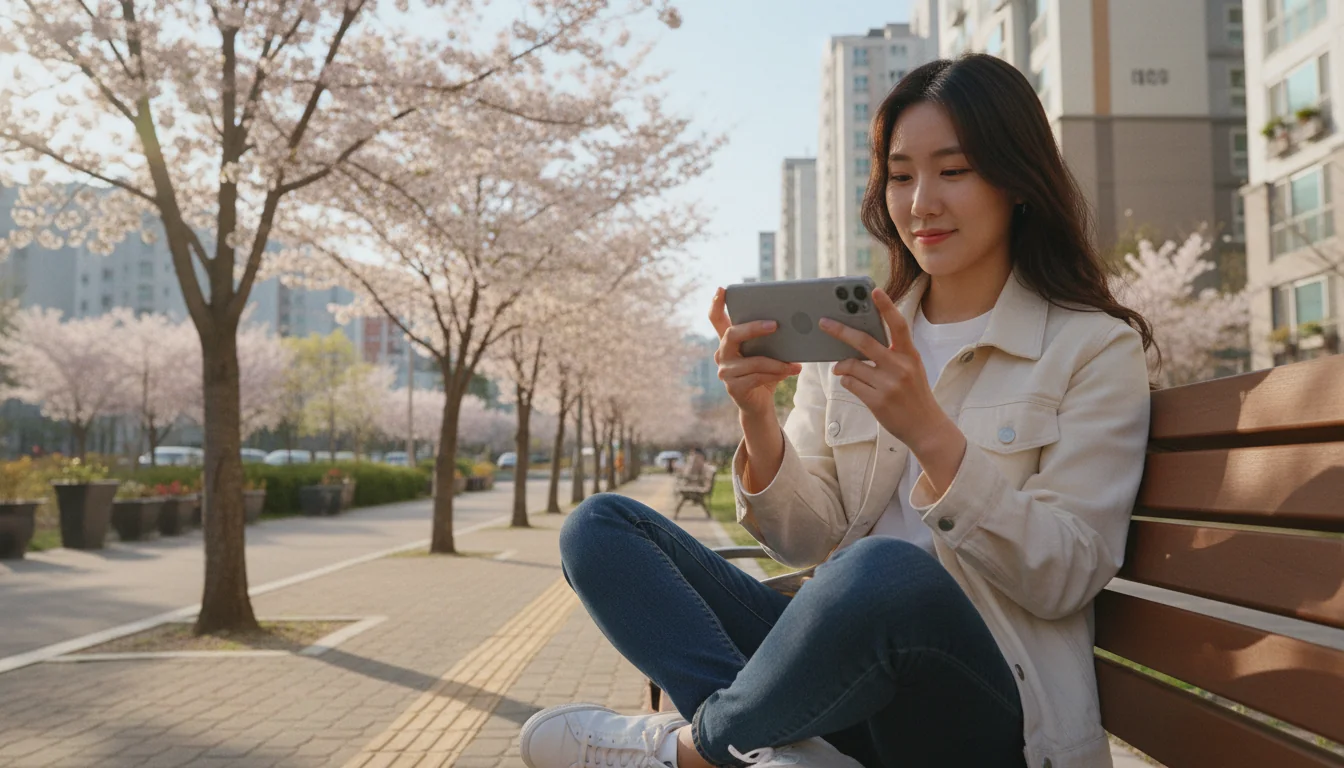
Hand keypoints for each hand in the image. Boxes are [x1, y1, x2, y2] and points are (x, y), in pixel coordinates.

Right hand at [709, 287, 802, 418]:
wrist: (758, 404)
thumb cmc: (764, 372)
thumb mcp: (765, 353)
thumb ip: (769, 339)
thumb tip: (792, 324)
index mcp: (728, 342)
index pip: (716, 319)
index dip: (716, 304)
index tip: (721, 289)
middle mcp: (721, 354)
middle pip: (732, 334)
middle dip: (754, 328)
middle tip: (775, 324)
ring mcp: (725, 372)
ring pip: (753, 361)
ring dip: (777, 362)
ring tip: (795, 363)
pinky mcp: (733, 388)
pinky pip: (757, 377)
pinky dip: (776, 374)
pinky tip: (790, 372)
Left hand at [820, 289, 966, 493]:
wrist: (926, 427)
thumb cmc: (914, 394)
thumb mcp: (911, 368)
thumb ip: (891, 354)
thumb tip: (856, 343)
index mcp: (910, 355)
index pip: (898, 325)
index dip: (886, 307)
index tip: (873, 291)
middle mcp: (900, 367)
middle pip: (864, 342)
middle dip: (840, 330)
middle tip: (824, 322)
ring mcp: (889, 385)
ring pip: (851, 365)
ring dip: (841, 365)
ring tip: (840, 366)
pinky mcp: (877, 401)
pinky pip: (849, 383)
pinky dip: (845, 380)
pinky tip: (850, 381)